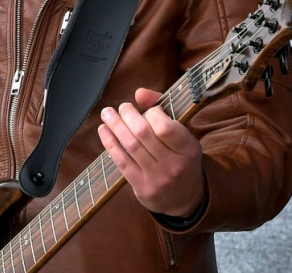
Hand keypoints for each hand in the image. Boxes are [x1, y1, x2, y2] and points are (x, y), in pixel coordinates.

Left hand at [97, 87, 205, 217]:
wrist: (185, 197)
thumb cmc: (180, 156)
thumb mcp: (181, 134)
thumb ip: (162, 109)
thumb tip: (139, 93)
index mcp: (188, 149)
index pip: (165, 127)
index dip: (151, 113)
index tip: (147, 110)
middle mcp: (174, 164)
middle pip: (143, 134)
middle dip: (128, 116)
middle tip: (122, 107)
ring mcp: (157, 178)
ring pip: (131, 146)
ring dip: (115, 126)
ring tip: (107, 113)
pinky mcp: (142, 187)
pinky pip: (121, 161)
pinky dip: (110, 143)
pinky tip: (103, 130)